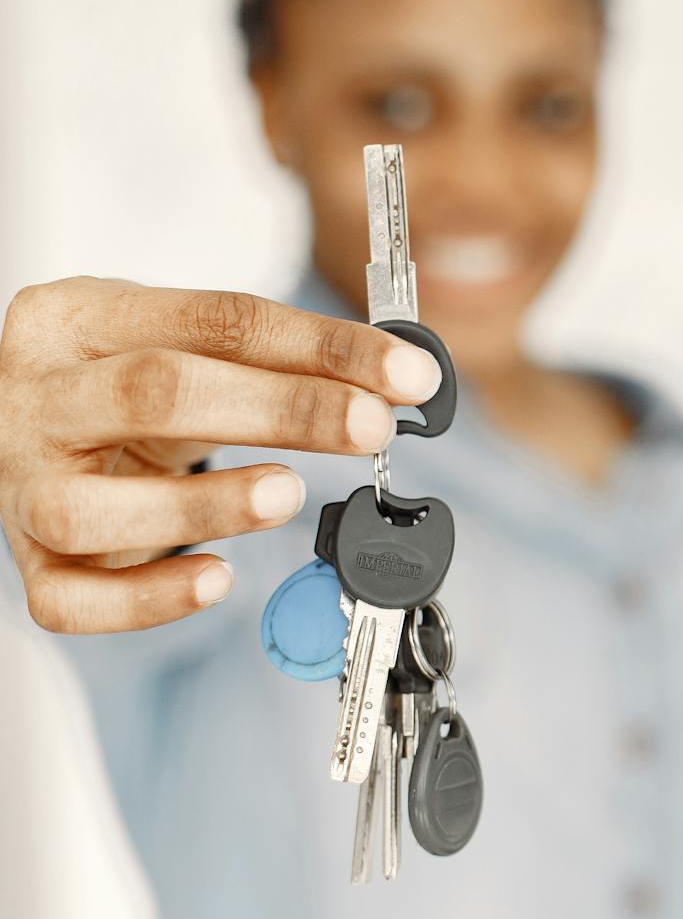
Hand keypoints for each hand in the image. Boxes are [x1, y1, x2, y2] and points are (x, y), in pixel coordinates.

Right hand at [0, 277, 442, 632]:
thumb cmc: (130, 387)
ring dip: (206, 505)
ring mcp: (18, 484)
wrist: (36, 428)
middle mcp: (35, 396)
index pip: (215, 319)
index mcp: (78, 319)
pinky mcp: (28, 562)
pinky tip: (217, 579)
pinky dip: (149, 599)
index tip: (408, 375)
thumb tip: (402, 381)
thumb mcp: (191, 347)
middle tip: (372, 428)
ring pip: (89, 506)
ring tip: (289, 496)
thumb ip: (283, 358)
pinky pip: (71, 600)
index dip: (323, 346)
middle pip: (155, 394)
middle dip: (282, 411)